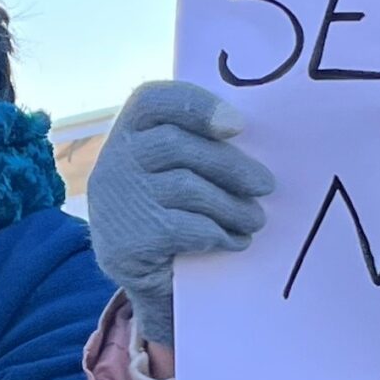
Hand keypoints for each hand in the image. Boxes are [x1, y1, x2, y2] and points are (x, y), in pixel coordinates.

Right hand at [86, 81, 276, 346]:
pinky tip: (236, 240)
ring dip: (233, 206)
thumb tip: (251, 139)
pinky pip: (186, 228)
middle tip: (267, 184)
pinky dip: (220, 234)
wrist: (143, 278)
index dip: (196, 106)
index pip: (151, 101)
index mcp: (128, 133)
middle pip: (175, 144)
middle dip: (230, 165)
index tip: (238, 125)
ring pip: (186, 188)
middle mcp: (112, 161)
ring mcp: (116, 203)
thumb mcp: (175, 169)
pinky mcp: (126, 243)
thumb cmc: (171, 211)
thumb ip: (199, 146)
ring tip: (256, 218)